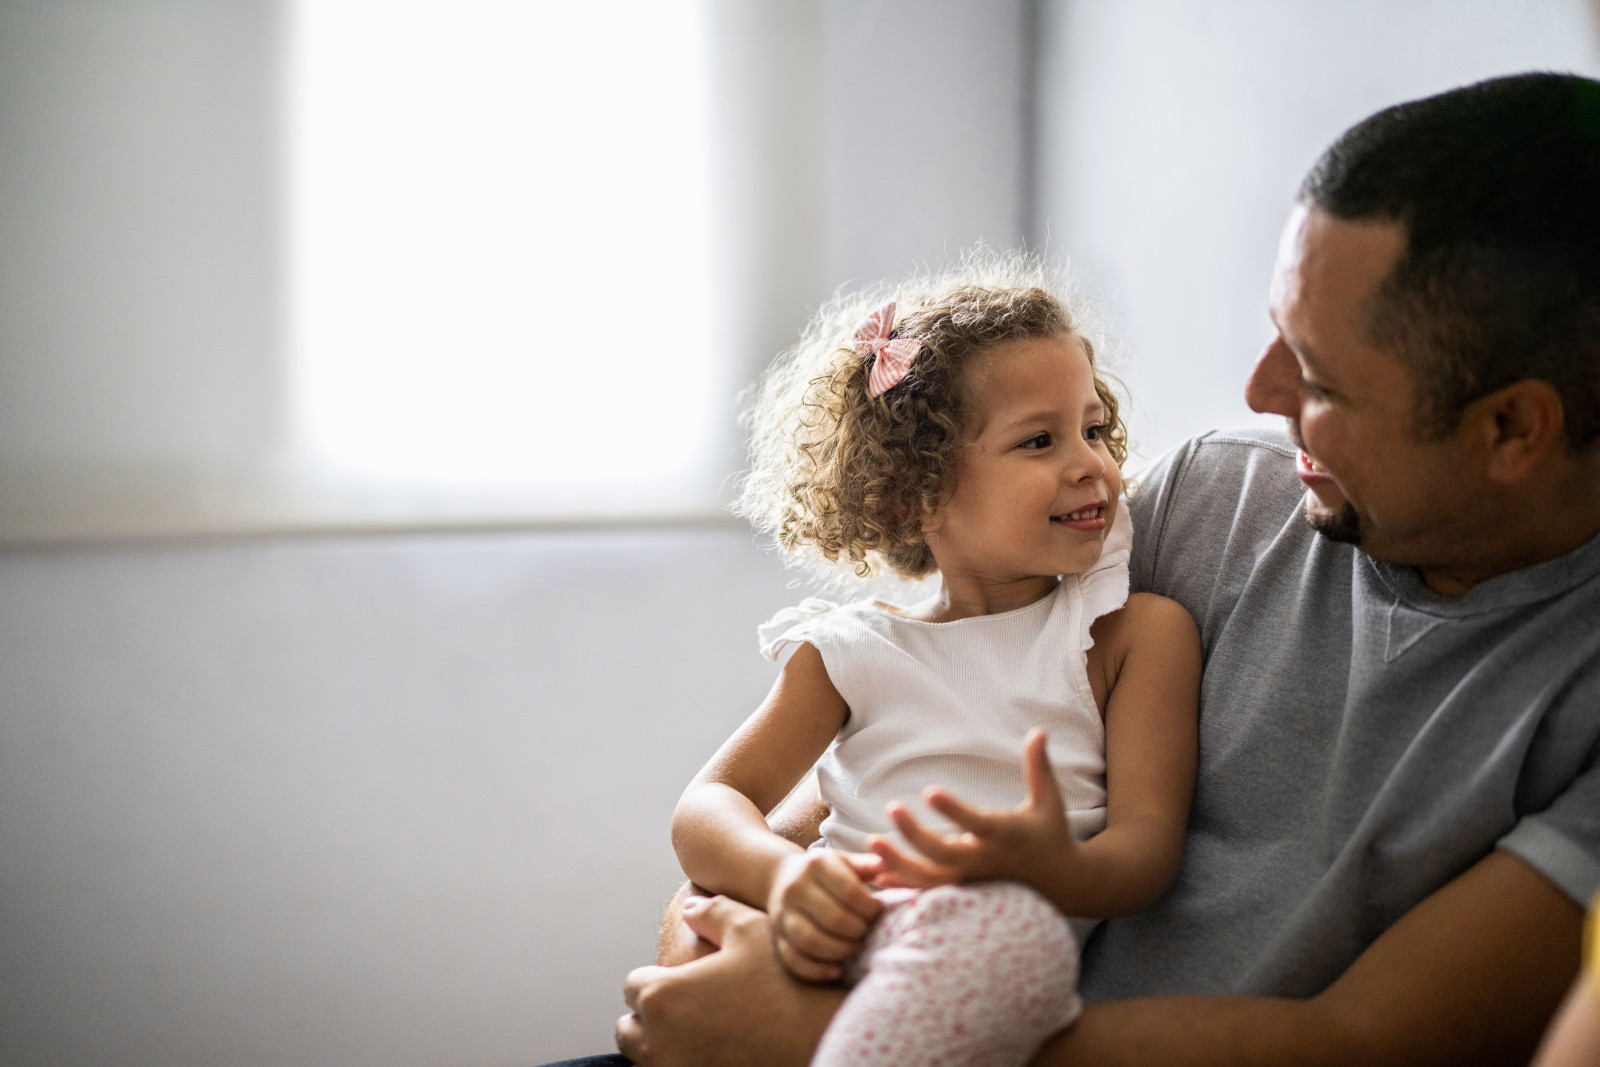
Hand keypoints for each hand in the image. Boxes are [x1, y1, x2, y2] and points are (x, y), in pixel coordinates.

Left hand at [618, 894, 845, 1066]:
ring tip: (697, 1029)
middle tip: (687, 1006)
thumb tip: (689, 910)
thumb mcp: (750, 930)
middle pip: (629, 1029)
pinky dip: (682, 1061)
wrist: (819, 1037)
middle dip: (651, 1016)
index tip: (684, 979)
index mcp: (662, 995)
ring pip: (646, 1057)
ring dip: (661, 1042)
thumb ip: (712, 913)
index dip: (657, 978)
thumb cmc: (783, 983)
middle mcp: (657, 1040)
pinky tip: (712, 1049)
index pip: (632, 986)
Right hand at [766, 849, 882, 980]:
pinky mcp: (777, 937)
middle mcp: (795, 888)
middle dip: (858, 931)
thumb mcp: (845, 860)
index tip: (878, 913)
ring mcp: (782, 914)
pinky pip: (794, 960)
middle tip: (868, 933)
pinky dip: (817, 970)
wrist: (783, 877)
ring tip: (855, 949)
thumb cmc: (826, 872)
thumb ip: (867, 865)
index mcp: (816, 864)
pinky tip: (837, 970)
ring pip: (811, 941)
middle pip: (833, 918)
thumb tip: (887, 867)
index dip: (869, 908)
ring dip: (840, 951)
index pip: (849, 891)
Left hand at [869, 728, 1076, 888]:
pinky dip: (904, 884)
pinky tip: (877, 873)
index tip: (929, 791)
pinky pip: (929, 892)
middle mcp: (986, 860)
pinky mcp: (964, 891)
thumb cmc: (1051, 834)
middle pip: (945, 853)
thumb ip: (1039, 767)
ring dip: (899, 863)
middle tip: (891, 808)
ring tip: (870, 843)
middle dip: (915, 834)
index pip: (977, 822)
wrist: (1060, 883)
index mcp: (1007, 835)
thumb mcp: (1050, 801)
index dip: (954, 809)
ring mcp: (973, 879)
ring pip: (931, 878)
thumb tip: (1038, 729)